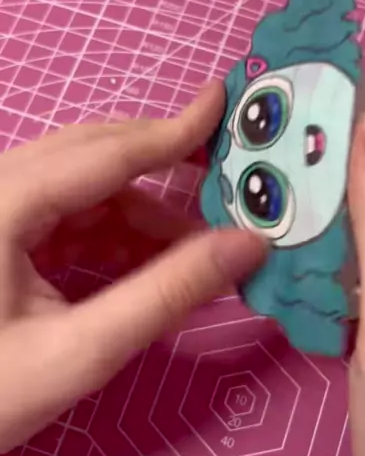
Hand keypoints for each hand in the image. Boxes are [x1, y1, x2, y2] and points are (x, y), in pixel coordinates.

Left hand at [0, 82, 265, 452]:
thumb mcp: (79, 353)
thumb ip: (166, 295)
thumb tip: (248, 246)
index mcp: (0, 205)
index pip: (102, 153)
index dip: (170, 131)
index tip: (223, 102)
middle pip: (90, 156)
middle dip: (161, 165)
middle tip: (225, 177)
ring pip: (81, 188)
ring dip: (141, 210)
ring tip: (198, 245)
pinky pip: (66, 218)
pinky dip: (113, 234)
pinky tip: (150, 262)